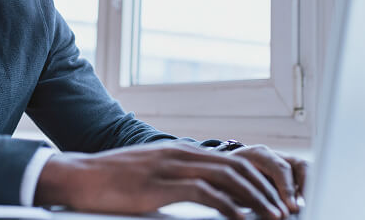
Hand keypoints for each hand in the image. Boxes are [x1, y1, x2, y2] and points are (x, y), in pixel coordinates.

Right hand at [34, 142, 294, 219]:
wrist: (81, 177)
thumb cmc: (113, 180)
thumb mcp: (151, 175)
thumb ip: (177, 180)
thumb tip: (203, 196)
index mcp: (181, 152)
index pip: (231, 161)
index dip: (258, 179)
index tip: (274, 198)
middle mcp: (181, 154)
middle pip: (237, 168)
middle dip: (266, 189)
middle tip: (283, 209)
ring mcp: (171, 167)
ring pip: (227, 178)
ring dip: (255, 198)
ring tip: (272, 215)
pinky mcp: (161, 185)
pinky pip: (204, 193)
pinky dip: (229, 207)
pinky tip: (240, 219)